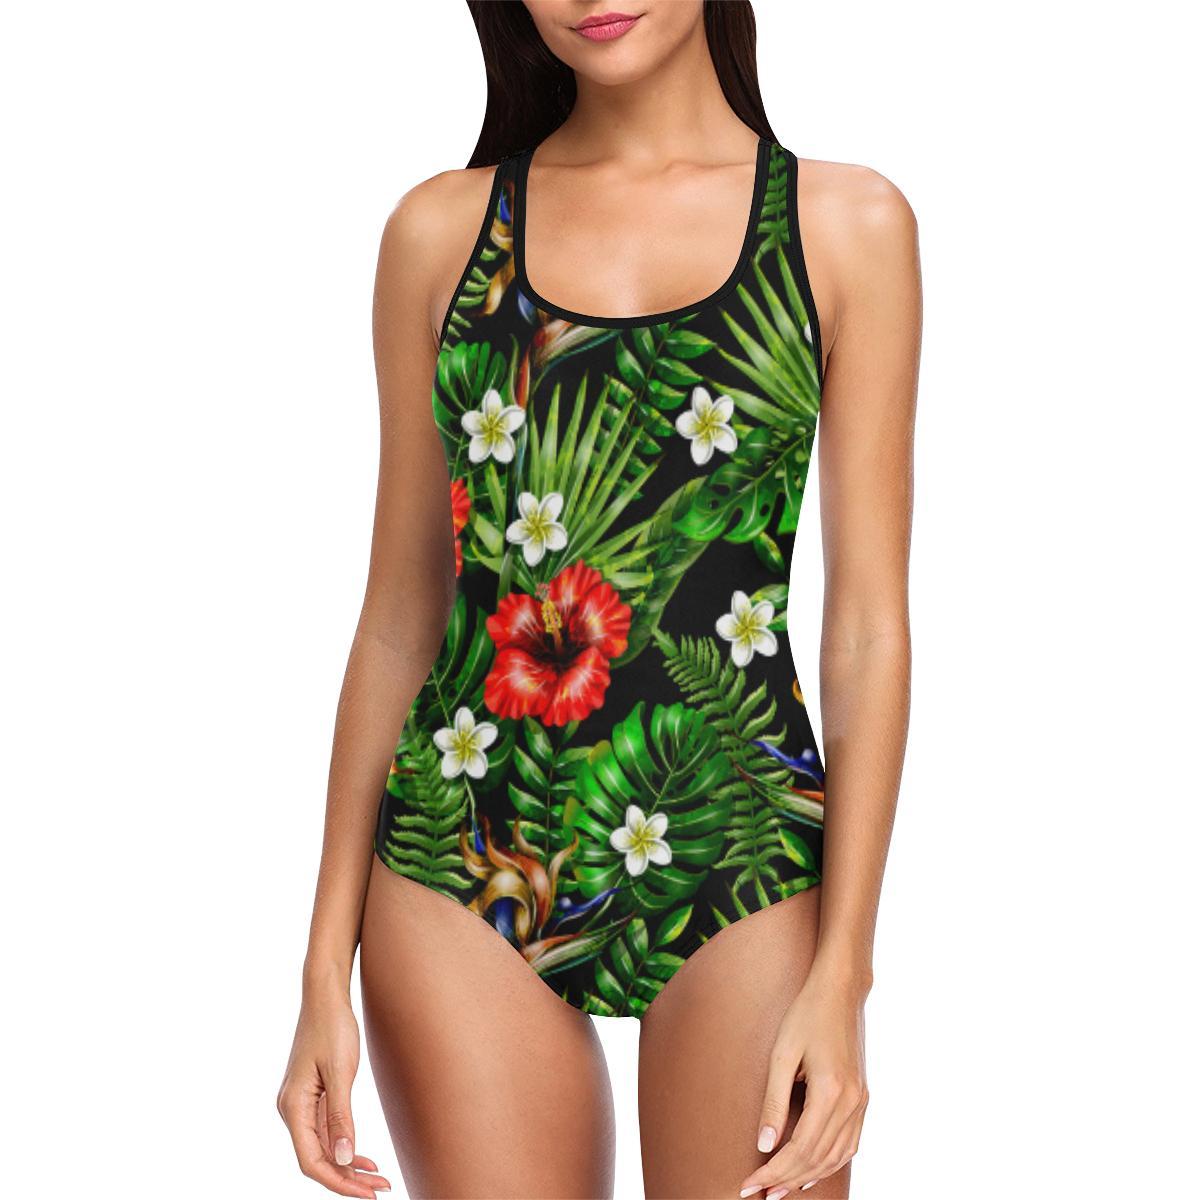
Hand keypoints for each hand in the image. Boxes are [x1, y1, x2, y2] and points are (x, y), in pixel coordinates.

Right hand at [277, 990, 389, 1196]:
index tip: (367, 1193)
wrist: (326, 995)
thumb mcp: (341, 1072)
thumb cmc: (333, 1027)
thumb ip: (341, 1117)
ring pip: (322, 1148)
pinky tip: (363, 1157)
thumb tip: (345, 1159)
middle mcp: (292, 1109)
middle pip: (317, 1159)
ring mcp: (301, 1103)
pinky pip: (325, 1131)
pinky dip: (345, 1146)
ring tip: (377, 1179)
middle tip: (380, 1190)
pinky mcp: (312, 1095)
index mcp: (293, 1107)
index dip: (339, 1182)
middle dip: (347, 1179)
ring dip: (348, 1166)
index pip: (311, 1161)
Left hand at [739, 968, 868, 1198]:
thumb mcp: (781, 1055)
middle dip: (786, 1181)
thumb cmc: (806, 1016)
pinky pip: (849, 1144)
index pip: (798, 1149)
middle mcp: (851, 1103)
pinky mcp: (862, 1099)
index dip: (772, 1172)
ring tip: (778, 1190)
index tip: (748, 1185)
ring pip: (835, 1157)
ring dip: (807, 1177)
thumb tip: (765, 1145)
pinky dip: (829, 1164)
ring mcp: (861, 1102)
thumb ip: (774, 1102)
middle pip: (817, 1159)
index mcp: (831, 1092)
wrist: (839, 992)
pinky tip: (811, 1171)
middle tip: (758, 1195)